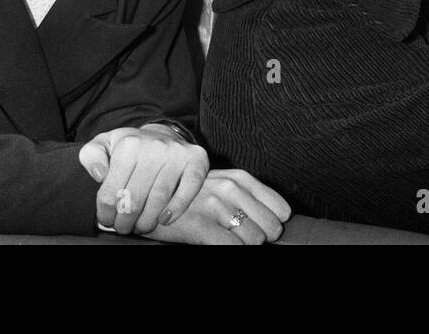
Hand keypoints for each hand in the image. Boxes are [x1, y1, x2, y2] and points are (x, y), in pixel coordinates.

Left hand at [79, 125, 208, 233]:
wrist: (161, 135)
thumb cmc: (130, 147)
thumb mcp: (104, 144)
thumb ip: (91, 156)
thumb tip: (99, 174)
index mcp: (128, 145)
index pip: (112, 191)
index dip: (106, 213)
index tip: (107, 220)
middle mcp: (154, 147)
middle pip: (135, 199)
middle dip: (125, 221)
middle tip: (124, 227)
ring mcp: (177, 154)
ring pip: (159, 200)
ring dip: (147, 221)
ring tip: (141, 226)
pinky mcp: (197, 161)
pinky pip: (188, 190)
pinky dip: (177, 208)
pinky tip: (165, 219)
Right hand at [144, 169, 291, 245]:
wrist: (148, 199)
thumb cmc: (188, 198)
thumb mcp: (220, 186)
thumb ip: (247, 199)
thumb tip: (277, 223)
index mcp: (238, 178)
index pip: (279, 208)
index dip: (275, 224)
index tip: (263, 229)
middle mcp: (229, 188)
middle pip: (270, 228)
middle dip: (262, 239)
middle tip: (244, 239)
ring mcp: (214, 206)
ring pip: (254, 240)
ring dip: (244, 246)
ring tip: (227, 241)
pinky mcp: (200, 225)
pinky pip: (231, 247)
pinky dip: (231, 250)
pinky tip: (219, 244)